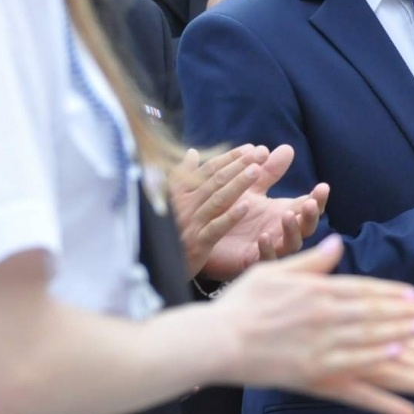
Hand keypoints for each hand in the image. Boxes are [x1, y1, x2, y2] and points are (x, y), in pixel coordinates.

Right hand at [169, 145, 267, 277]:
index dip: (230, 157)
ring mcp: (191, 223)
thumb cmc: (166, 230)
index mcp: (181, 193)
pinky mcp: (197, 243)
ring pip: (218, 199)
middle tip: (261, 152)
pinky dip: (230, 216)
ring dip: (238, 184)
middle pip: (216, 180)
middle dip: (240, 164)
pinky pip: (216, 227)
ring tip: (258, 170)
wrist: (152, 266)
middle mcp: (185, 205)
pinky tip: (247, 206)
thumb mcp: (172, 201)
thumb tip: (192, 152)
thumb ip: (183, 176)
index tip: (250, 147)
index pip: (209, 170)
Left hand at [192, 145, 328, 281]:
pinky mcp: (252, 261)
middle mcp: (281, 231)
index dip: (318, 198)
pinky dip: (268, 249)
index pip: (308, 206)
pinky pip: (265, 259)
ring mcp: (270, 247)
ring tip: (287, 215)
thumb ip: (268, 171)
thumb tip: (287, 148)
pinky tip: (263, 236)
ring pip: (291, 244)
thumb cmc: (230, 210)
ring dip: (293, 231)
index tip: (322, 186)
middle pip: (307, 226)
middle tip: (310, 203)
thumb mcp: (250, 188)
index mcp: (284, 212)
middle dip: (311, 215)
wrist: (205, 234)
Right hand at [208, 237, 413, 413]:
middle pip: (371, 312)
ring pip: (367, 337)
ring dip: (398, 333)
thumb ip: (311, 261)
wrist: (211, 341)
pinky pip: (350, 365)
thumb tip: (338, 244)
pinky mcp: (309, 370)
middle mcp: (321, 314)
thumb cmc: (238, 305)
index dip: (390, 292)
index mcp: (313, 290)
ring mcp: (317, 343)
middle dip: (404, 313)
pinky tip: (395, 357)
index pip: (361, 289)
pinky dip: (375, 360)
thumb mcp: (273, 271)